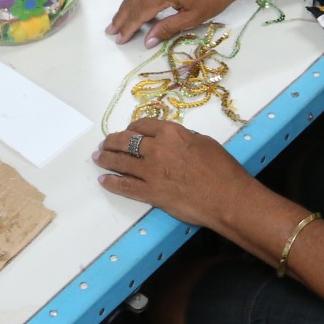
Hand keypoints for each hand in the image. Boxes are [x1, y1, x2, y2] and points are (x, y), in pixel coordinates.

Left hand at [92, 118, 254, 230]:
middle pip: (126, 141)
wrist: (225, 197)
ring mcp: (150, 172)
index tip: (128, 131)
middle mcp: (156, 149)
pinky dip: (112, 182)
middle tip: (105, 144)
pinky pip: (125, 186)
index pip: (143, 125)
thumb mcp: (203, 142)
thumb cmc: (222, 169)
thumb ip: (183, 139)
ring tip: (98, 157)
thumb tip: (173, 142)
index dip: (132, 128)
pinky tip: (104, 180)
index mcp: (171, 133)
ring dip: (106, 158)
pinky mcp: (150, 193)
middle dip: (112, 141)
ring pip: (121, 162)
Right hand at [107, 0, 246, 45]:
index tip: (119, 39)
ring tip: (119, 19)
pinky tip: (136, 2)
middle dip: (122, 16)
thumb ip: (167, 28)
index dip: (129, 27)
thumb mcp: (193, 17)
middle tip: (111, 31)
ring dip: (127, 4)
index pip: (140, 12)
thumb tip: (147, 40)